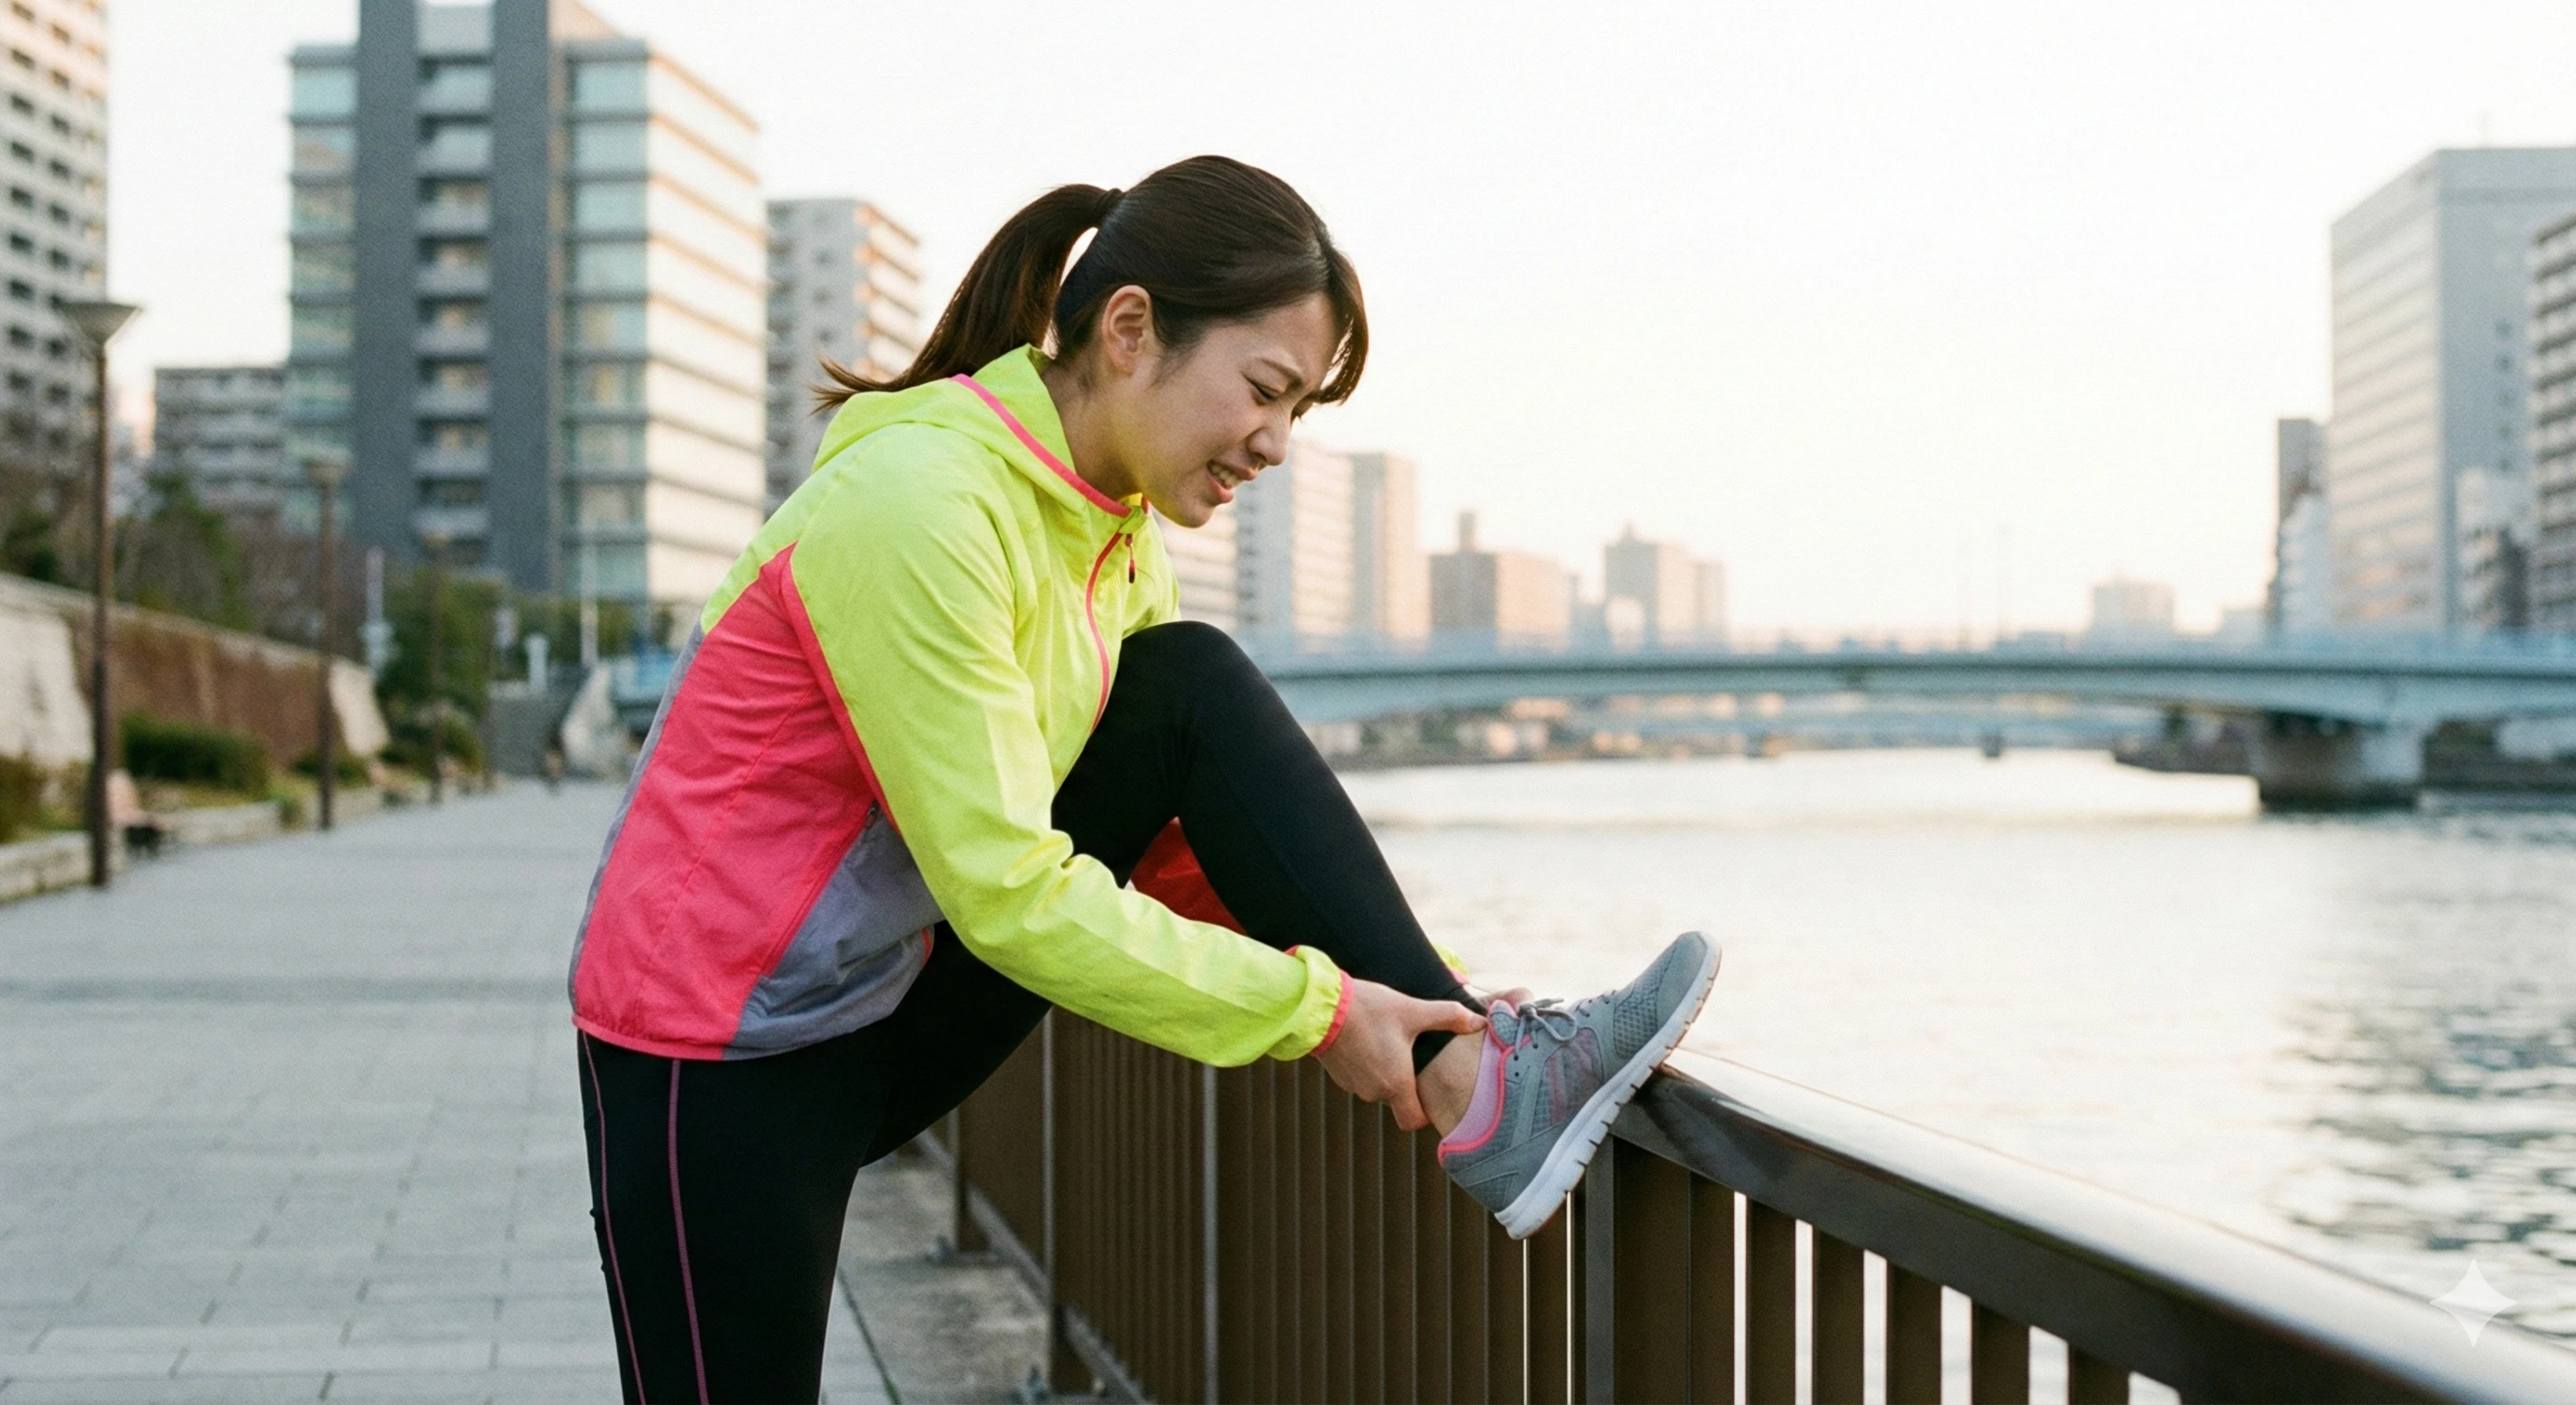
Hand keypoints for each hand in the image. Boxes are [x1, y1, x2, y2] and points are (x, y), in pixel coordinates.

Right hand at [1314, 977, 1486, 1131]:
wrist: (1320, 1007)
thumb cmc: (1368, 1010)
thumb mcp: (1412, 1010)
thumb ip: (1449, 1017)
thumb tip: (1479, 1021)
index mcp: (1396, 1084)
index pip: (1414, 1120)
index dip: (1424, 1111)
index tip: (1429, 1089)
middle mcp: (1374, 1092)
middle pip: (1398, 1099)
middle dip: (1405, 1080)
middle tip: (1410, 1051)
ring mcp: (1353, 1085)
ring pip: (1378, 1087)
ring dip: (1385, 1070)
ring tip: (1387, 1040)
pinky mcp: (1339, 1075)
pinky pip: (1362, 1077)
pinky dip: (1367, 1064)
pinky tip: (1368, 1038)